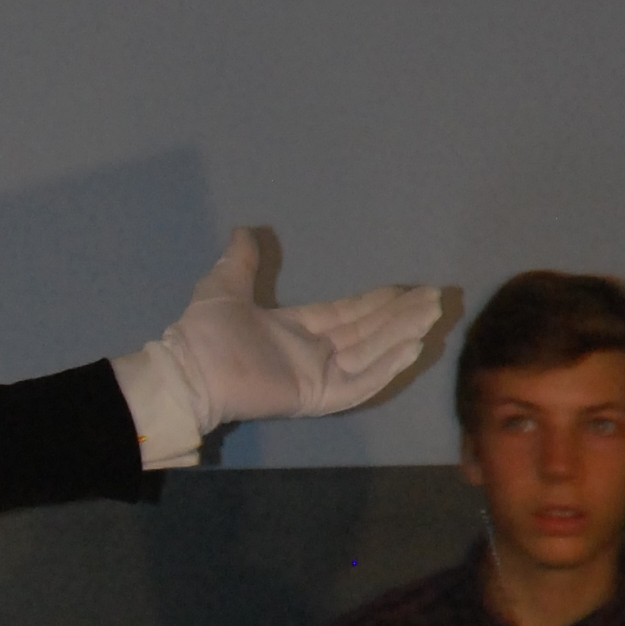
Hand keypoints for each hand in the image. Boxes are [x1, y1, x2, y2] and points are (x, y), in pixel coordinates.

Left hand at [117, 230, 444, 467]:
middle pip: (369, 331)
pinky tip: (411, 347)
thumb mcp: (224, 284)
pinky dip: (385, 366)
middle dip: (402, 315)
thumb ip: (240, 260)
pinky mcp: (317, 396)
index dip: (378, 301)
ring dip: (402, 334)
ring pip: (372, 353)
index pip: (348, 314)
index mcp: (296, 330)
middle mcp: (313, 353)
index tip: (407, 288)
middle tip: (436, 297)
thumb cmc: (204, 333)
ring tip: (432, 315)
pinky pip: (360, 382)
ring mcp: (317, 376)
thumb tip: (243, 229)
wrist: (188, 370)